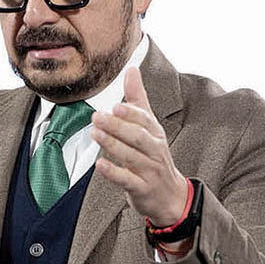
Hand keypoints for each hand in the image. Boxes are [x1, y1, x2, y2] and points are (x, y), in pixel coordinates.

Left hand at [91, 67, 190, 227]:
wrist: (169, 195)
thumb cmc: (154, 156)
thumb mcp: (149, 127)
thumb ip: (138, 99)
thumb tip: (132, 69)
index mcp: (155, 134)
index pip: (145, 121)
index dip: (131, 114)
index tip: (115, 106)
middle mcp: (155, 150)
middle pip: (138, 137)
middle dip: (118, 127)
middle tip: (98, 117)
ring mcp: (149, 170)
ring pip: (132, 157)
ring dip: (113, 145)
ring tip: (95, 134)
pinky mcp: (142, 189)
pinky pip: (128, 180)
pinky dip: (114, 172)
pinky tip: (100, 164)